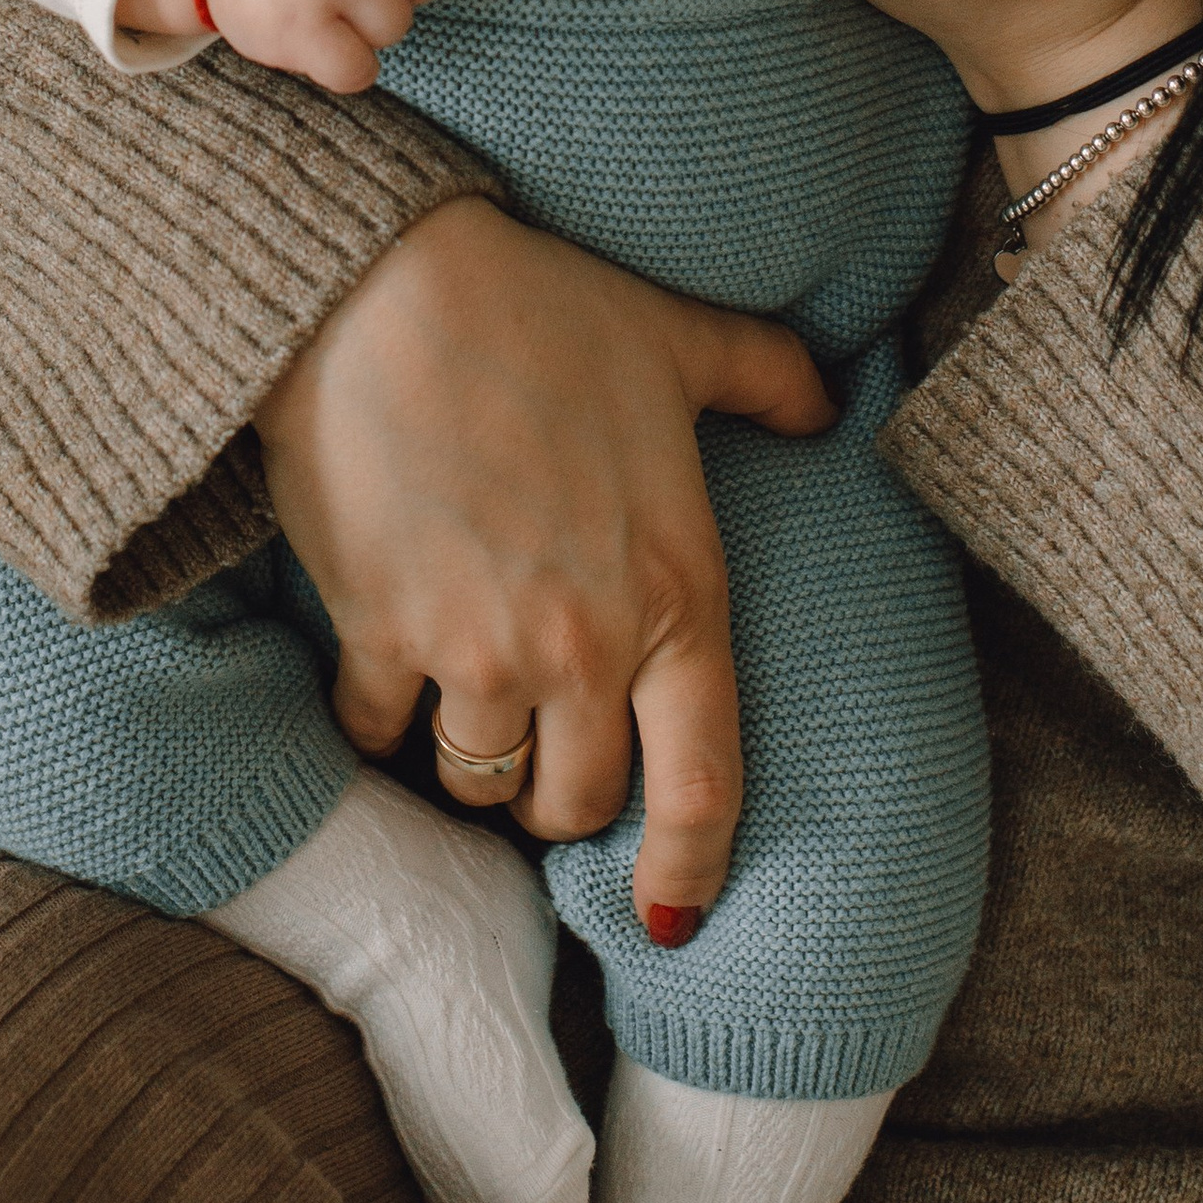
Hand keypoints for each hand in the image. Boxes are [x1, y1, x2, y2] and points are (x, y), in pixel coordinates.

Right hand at [254, 198, 836, 930]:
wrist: (384, 285)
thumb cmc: (537, 307)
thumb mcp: (675, 337)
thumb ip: (764, 379)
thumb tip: (827, 405)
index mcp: (678, 591)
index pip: (705, 785)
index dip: (691, 870)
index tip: (671, 916)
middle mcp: (588, 646)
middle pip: (575, 805)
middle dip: (557, 799)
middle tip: (540, 754)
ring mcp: (482, 650)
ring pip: (477, 783)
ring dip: (470, 764)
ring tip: (459, 708)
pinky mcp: (382, 635)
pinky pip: (376, 733)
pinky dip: (377, 720)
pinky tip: (376, 675)